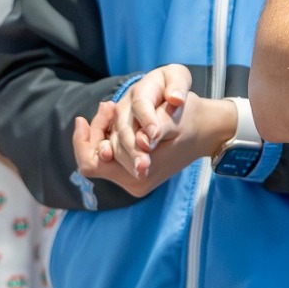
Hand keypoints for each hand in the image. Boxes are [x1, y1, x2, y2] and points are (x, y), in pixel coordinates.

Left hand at [71, 65, 236, 198]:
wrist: (205, 132)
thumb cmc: (188, 120)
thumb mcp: (174, 117)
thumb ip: (156, 128)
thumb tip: (144, 140)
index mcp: (140, 172)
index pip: (93, 161)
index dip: (84, 140)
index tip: (82, 118)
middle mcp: (133, 181)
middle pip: (95, 159)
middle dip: (97, 130)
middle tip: (108, 106)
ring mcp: (135, 181)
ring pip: (101, 159)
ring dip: (103, 134)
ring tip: (111, 108)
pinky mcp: (137, 175)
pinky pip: (111, 159)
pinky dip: (110, 139)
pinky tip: (116, 120)